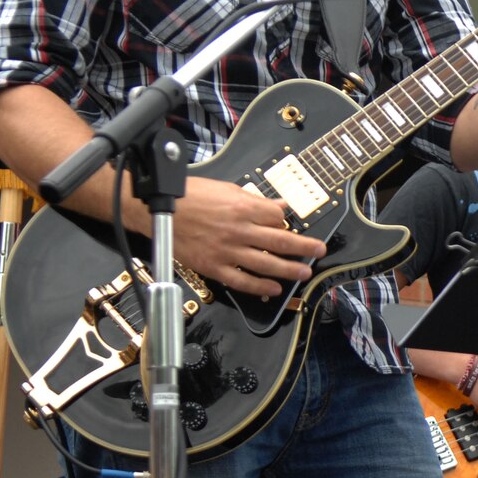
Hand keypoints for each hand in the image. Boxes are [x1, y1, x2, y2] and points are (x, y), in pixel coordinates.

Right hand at [169, 176, 326, 297]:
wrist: (157, 210)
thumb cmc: (190, 195)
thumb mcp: (226, 188)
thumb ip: (255, 200)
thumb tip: (279, 206)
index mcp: (243, 207)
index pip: (277, 218)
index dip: (286, 222)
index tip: (289, 225)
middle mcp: (239, 230)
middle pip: (280, 241)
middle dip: (304, 247)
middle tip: (319, 251)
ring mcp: (226, 250)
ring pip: (265, 263)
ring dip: (288, 269)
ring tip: (304, 272)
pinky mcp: (213, 266)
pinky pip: (241, 280)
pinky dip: (259, 286)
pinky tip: (274, 288)